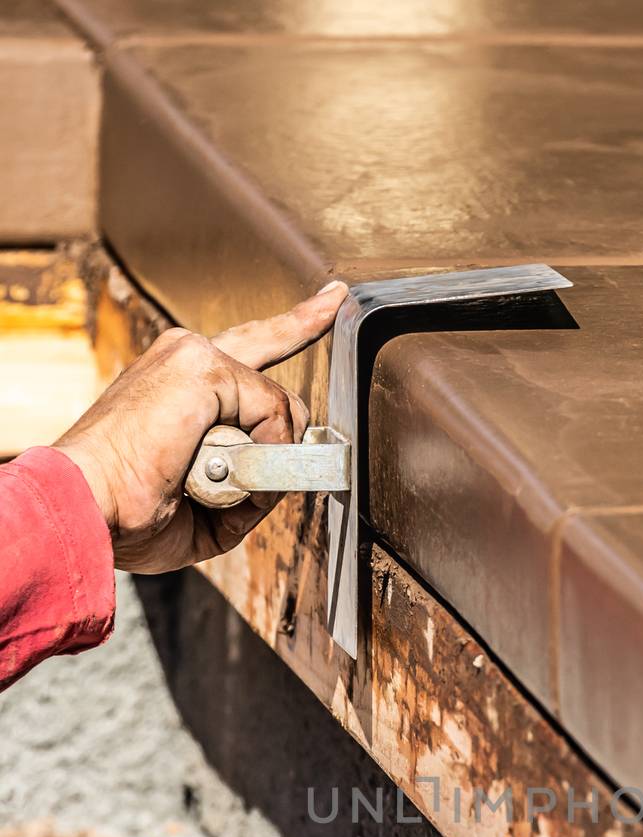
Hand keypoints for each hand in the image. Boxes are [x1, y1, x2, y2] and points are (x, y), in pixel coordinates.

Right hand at [55, 281, 348, 574]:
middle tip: (336, 296)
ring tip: (215, 482)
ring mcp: (192, 354)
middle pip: (266, 344)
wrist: (88, 509)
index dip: (290, 327)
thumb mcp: (206, 509)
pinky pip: (272, 413)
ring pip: (277, 405)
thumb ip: (248, 490)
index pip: (243, 349)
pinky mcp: (201, 367)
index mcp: (177, 385)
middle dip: (305, 322)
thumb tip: (285, 477)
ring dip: (268, 457)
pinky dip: (266, 451)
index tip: (328, 301)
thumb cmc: (130, 516)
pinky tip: (228, 470)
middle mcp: (183, 356)